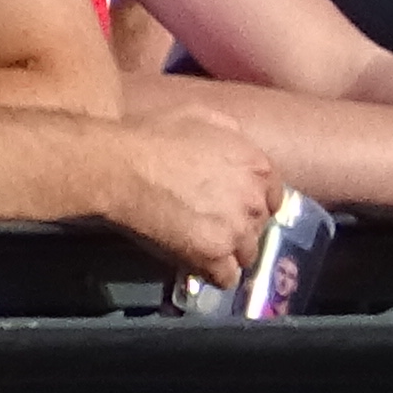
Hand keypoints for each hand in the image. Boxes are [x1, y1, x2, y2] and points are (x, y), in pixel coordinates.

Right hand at [102, 111, 291, 281]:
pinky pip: (227, 278)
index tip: (234, 205)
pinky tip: (198, 264)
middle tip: (211, 223)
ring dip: (229, 251)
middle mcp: (254, 201)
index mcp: (257, 166)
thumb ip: (230, 132)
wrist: (119, 167)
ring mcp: (236, 231)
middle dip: (240, 225)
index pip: (273, 197)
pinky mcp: (213, 256)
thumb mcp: (199, 115)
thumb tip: (240, 144)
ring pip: (246, 254)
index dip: (253, 202)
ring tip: (203, 245)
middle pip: (259, 225)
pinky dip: (214, 274)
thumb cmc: (152, 136)